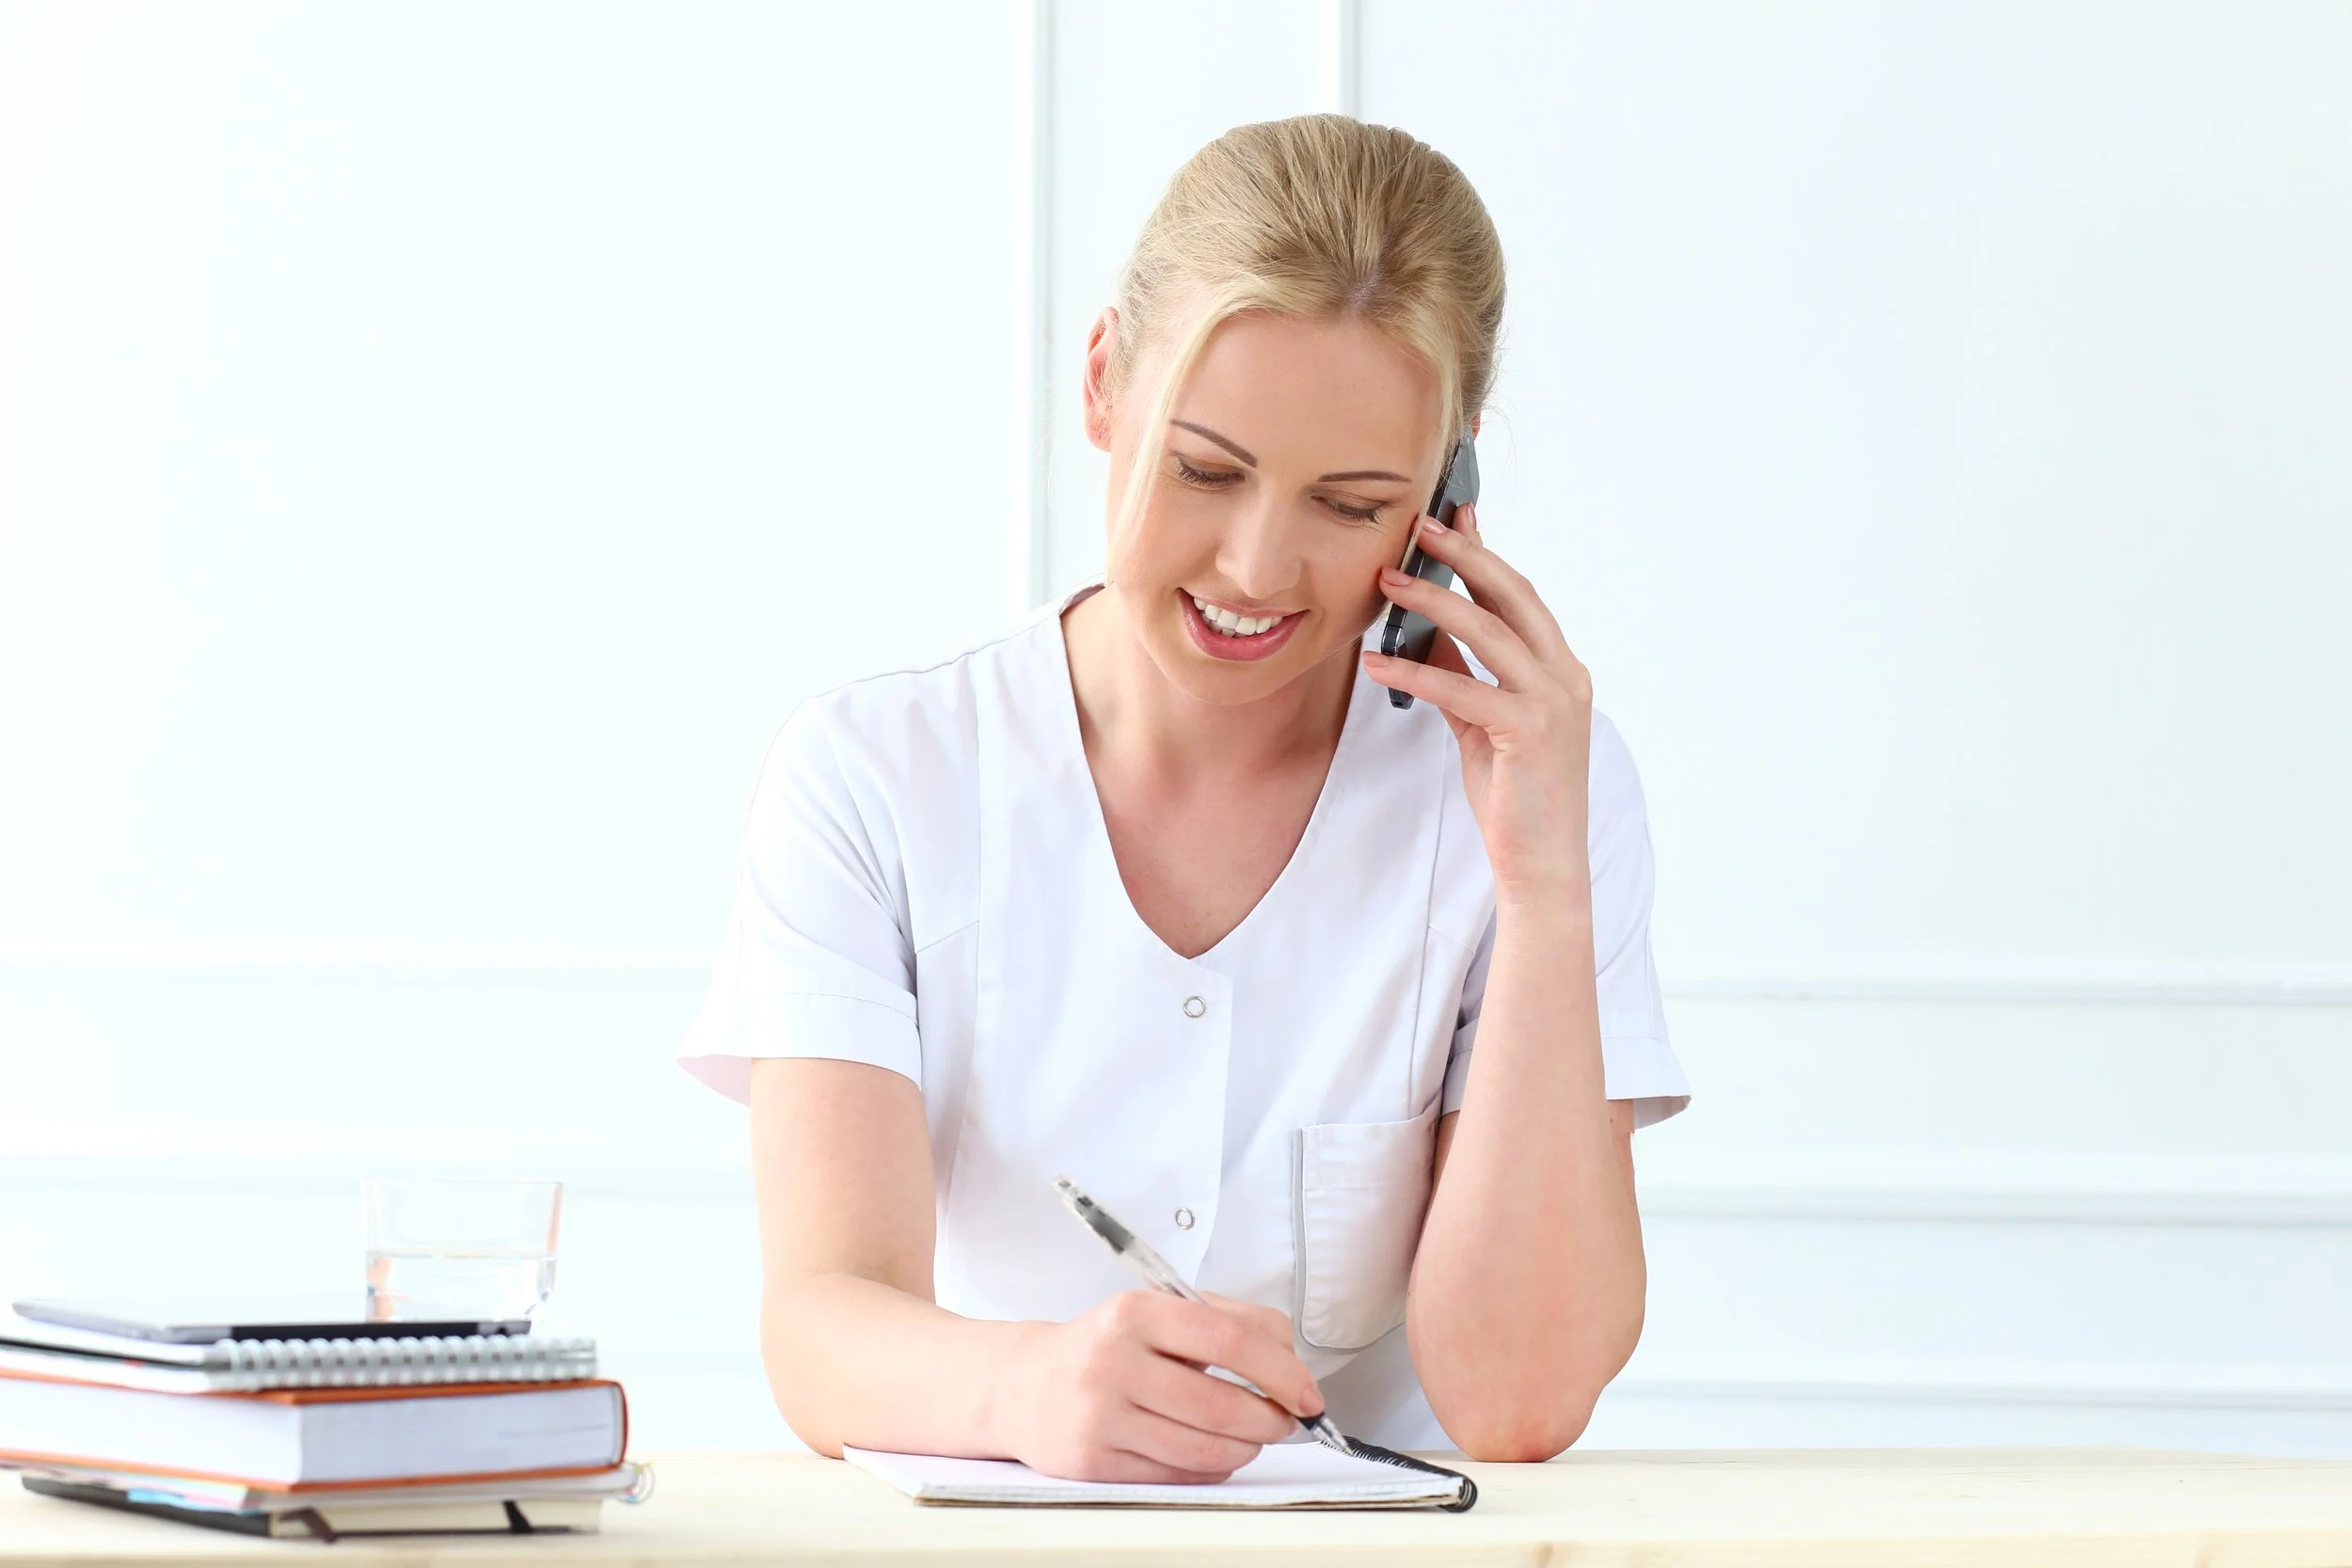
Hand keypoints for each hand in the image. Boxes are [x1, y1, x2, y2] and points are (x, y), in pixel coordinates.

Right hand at [988, 1290, 1323, 1483]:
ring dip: (1246, 1448)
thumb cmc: (1103, 1346)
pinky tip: (1214, 1453)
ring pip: (1204, 1449)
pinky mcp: (1094, 1461)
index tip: (1306, 1392)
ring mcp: (1101, 1416)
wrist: (1024, 1385)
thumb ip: (1226, 1321)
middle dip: (1272, 1419)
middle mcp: (1113, 1362)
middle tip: (1286, 1420)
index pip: (1228, 1340)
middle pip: (1221, 1404)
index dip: (1281, 1371)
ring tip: (1251, 1436)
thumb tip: (1290, 1361)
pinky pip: (1176, 1476)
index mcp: (1135, 1313)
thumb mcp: (1155, 1312)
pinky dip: (1212, 1469)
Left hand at [1364, 504, 1594, 898]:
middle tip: (1418, 525)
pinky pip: (1461, 688)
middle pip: (1511, 595)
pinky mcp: (1528, 731)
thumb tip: (1425, 633)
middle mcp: (1565, 676)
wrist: (1543, 861)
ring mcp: (1552, 702)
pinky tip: (1376, 662)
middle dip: (1464, 554)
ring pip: (1488, 630)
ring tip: (1387, 581)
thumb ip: (1462, 675)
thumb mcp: (1482, 723)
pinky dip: (1414, 671)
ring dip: (1432, 600)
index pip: (1519, 597)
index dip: (1486, 553)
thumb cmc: (1515, 794)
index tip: (1455, 515)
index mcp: (1561, 670)